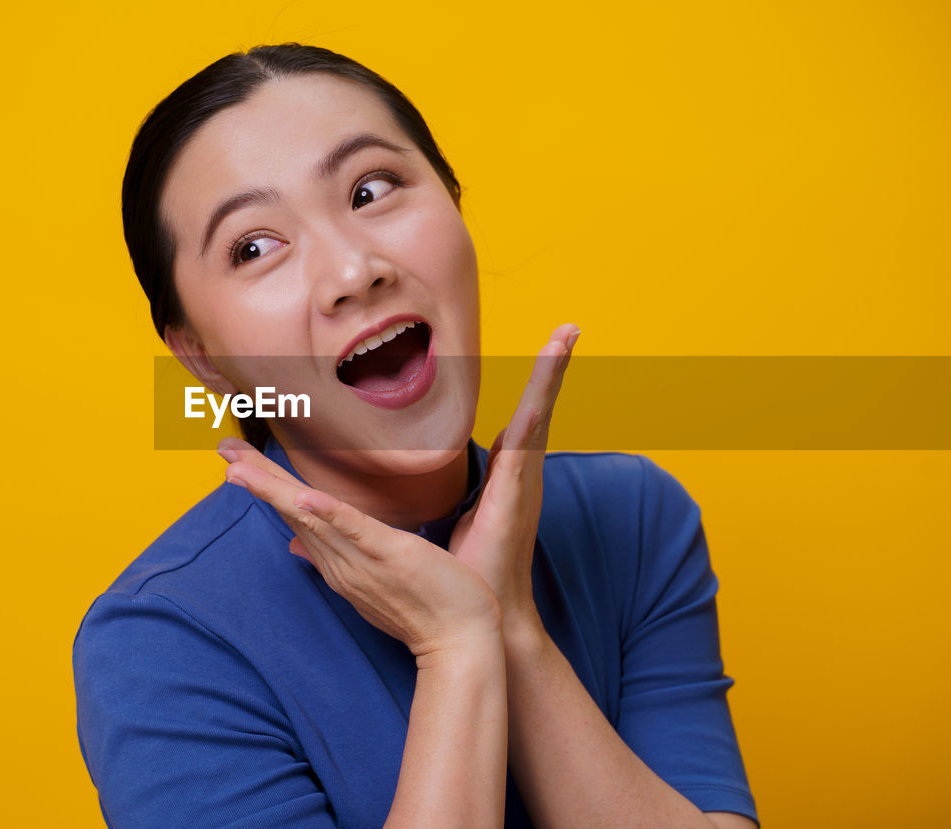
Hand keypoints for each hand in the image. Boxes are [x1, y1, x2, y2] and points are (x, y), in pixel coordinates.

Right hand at [218, 440, 501, 660]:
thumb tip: (295, 545)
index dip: (264, 485)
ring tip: (240, 468)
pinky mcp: (390, 556)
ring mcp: (361, 560)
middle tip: (223, 449)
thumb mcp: (370, 578)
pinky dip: (329, 513)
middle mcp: (339, 560)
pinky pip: (355, 531)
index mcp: (337, 560)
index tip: (234, 460)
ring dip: (275, 491)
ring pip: (310, 517)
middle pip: (290, 510)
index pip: (294, 514)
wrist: (460, 644)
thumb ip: (335, 555)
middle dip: (256, 479)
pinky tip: (306, 496)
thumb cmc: (426, 606)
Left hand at [447, 324, 579, 629]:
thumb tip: (382, 494)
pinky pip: (530, 438)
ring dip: (551, 376)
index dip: (528, 392)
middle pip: (535, 410)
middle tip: (568, 329)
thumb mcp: (438, 526)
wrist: (481, 620)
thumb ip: (419, 504)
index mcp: (503, 480)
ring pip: (537, 415)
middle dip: (552, 370)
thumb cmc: (464, 576)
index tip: (544, 355)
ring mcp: (521, 481)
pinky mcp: (517, 490)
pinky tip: (546, 384)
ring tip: (566, 337)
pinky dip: (541, 407)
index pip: (516, 426)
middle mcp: (518, 475)